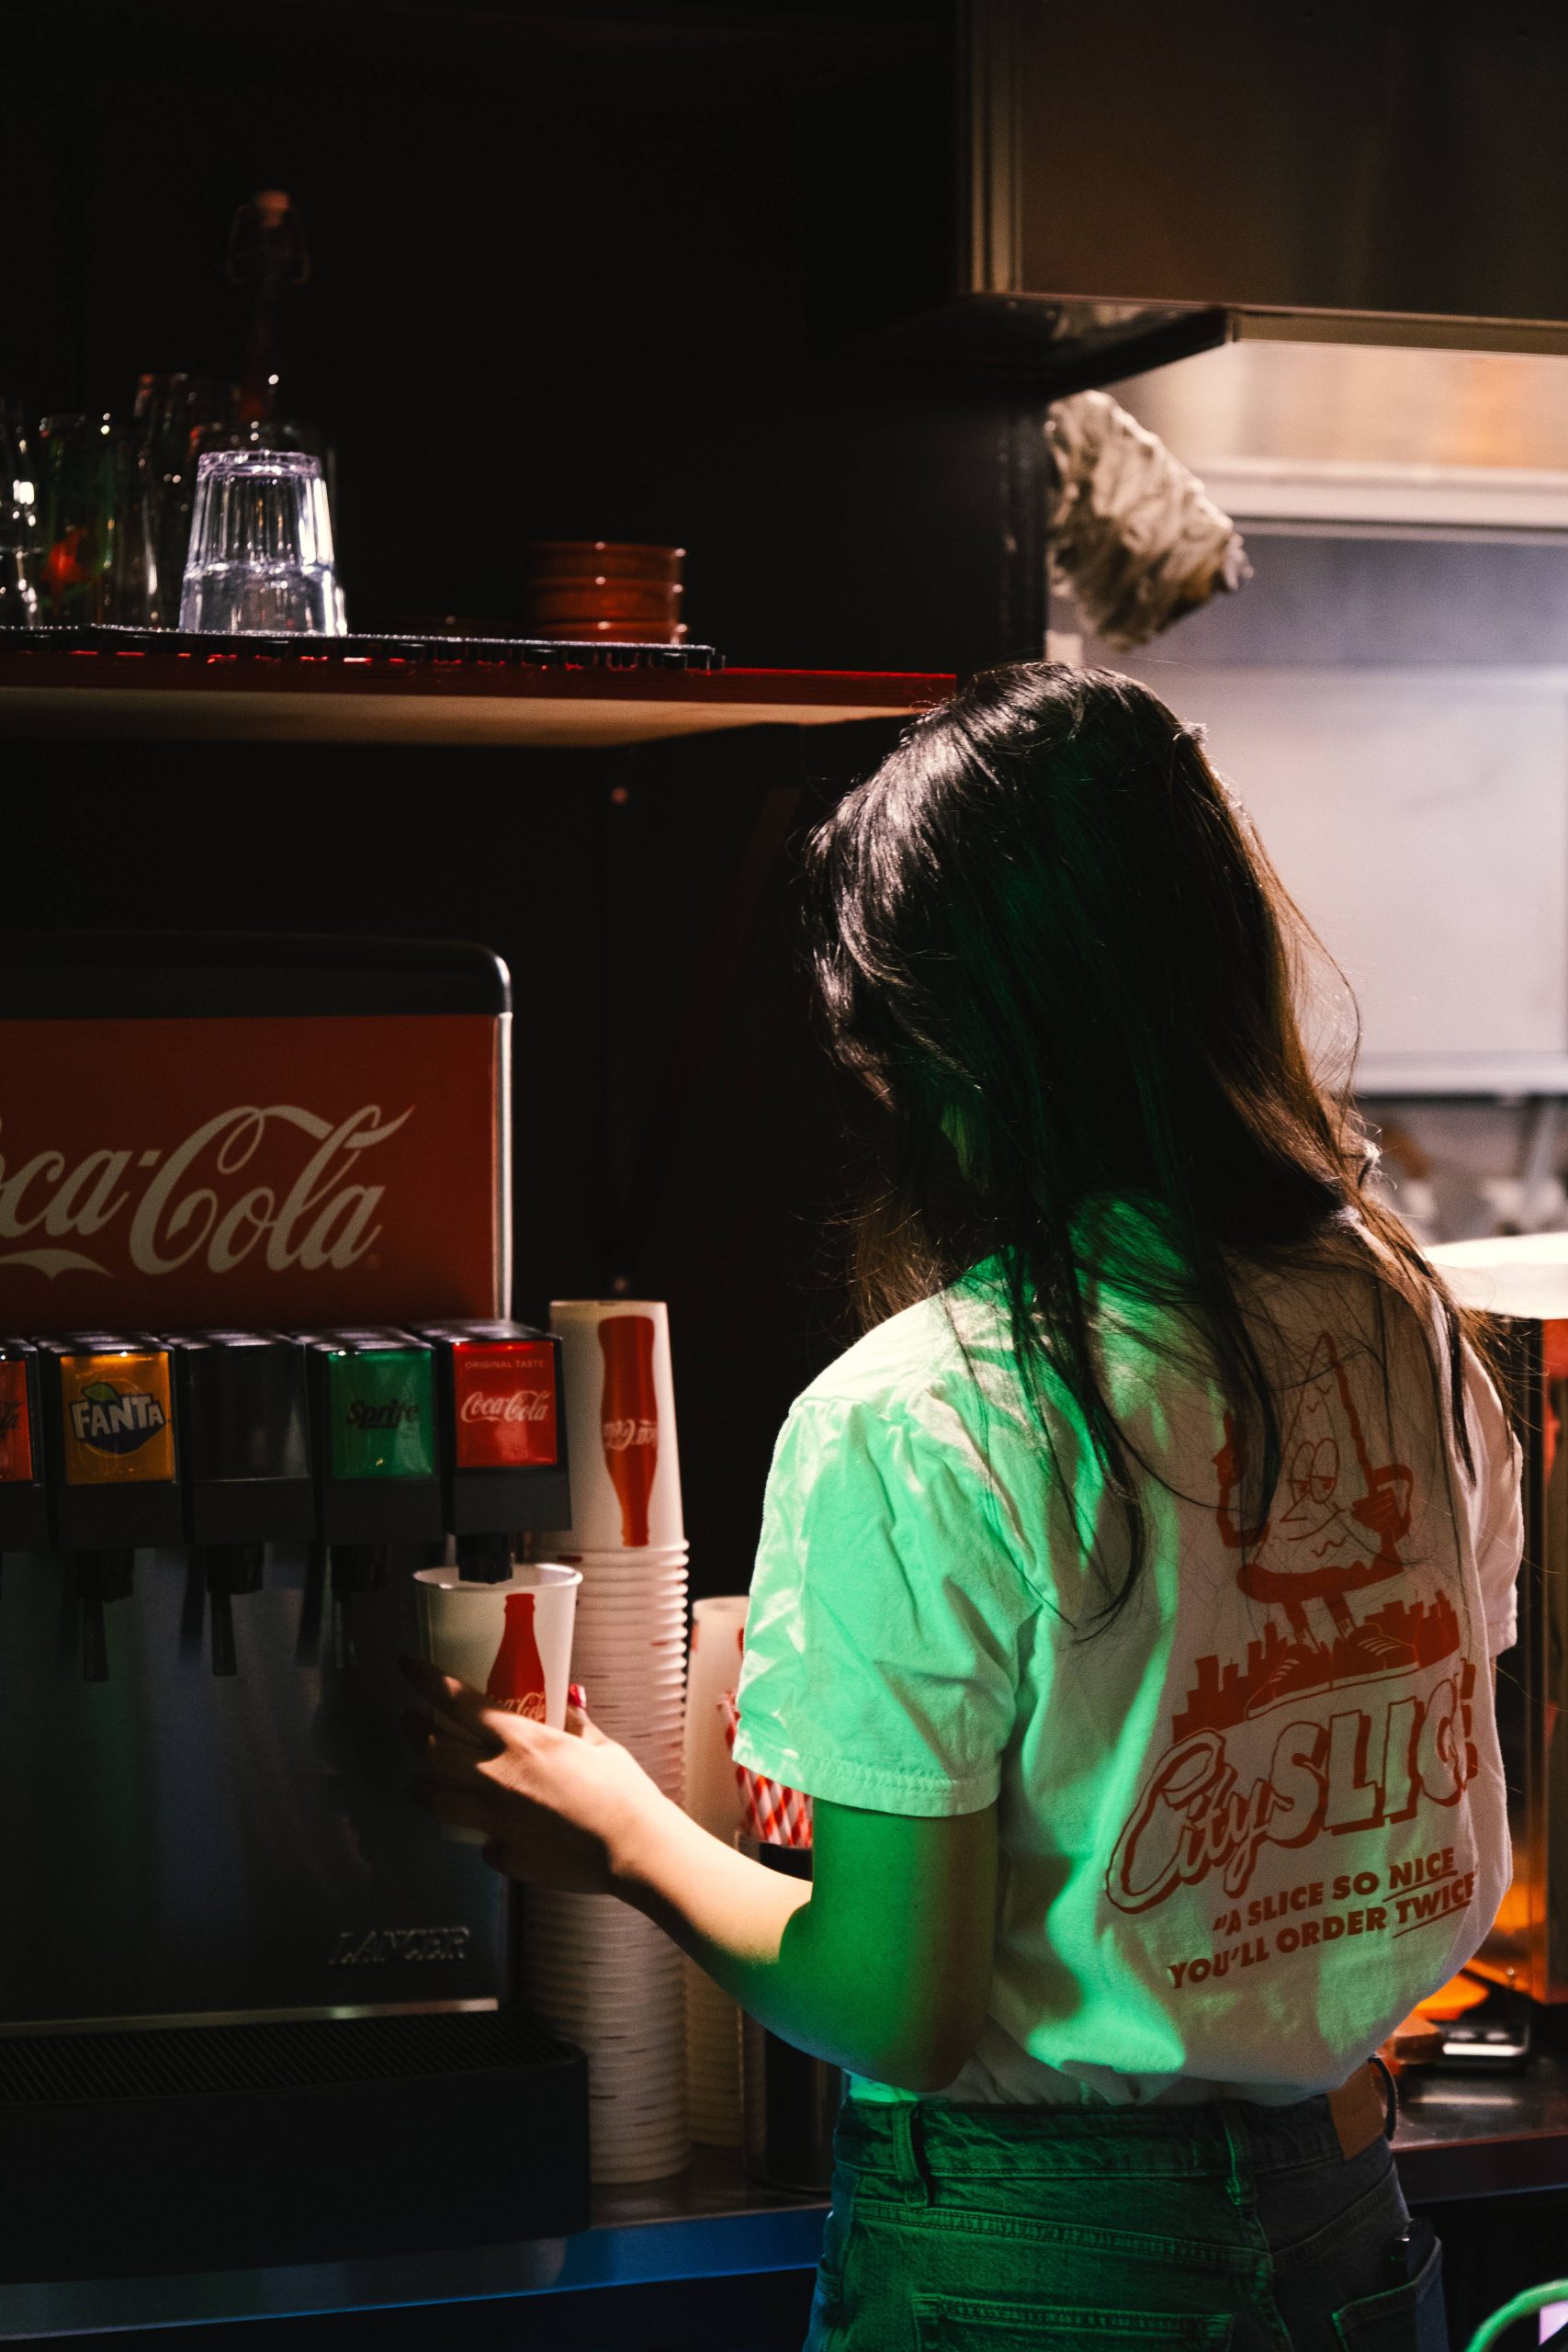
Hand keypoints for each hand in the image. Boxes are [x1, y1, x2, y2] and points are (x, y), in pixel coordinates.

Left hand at [399, 1656, 666, 1893]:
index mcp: (522, 1741)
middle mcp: (498, 1777)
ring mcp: (496, 1820)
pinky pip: (482, 1841)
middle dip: (413, 1730)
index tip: (407, 1667)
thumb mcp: (600, 1745)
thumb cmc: (624, 1792)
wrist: (633, 1848)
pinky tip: (488, 1831)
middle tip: (407, 1720)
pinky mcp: (504, 1855)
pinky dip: (483, 1833)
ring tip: (415, 1781)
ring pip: (438, 1800)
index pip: (458, 1702)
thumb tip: (569, 1700)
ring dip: (422, 1786)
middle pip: (434, 1750)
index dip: (425, 1681)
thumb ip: (576, 1722)